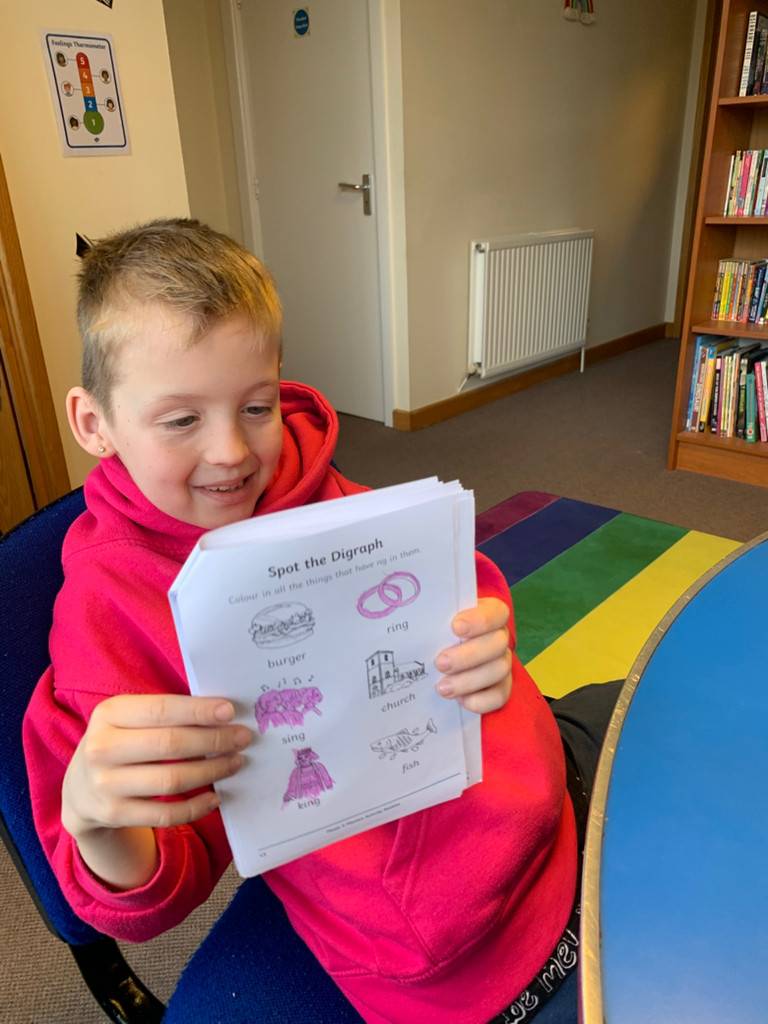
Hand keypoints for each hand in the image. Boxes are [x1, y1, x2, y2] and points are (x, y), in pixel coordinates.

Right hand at [62, 693, 251, 838]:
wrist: (79, 789)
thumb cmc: (120, 742)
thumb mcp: (129, 719)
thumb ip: (166, 713)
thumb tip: (223, 713)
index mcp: (109, 713)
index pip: (161, 710)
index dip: (198, 711)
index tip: (230, 711)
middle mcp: (102, 748)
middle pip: (170, 745)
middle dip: (214, 741)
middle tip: (243, 738)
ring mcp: (105, 785)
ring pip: (172, 780)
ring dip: (211, 771)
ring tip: (235, 763)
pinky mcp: (114, 815)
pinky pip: (165, 814)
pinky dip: (196, 807)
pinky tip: (216, 797)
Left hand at [434, 597, 511, 713]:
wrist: (443, 653)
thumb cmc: (439, 630)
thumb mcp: (437, 621)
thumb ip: (434, 621)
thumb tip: (412, 625)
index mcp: (490, 613)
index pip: (495, 613)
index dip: (479, 620)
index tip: (455, 627)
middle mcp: (499, 637)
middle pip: (497, 644)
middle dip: (468, 655)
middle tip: (440, 663)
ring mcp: (502, 662)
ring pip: (498, 670)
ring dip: (469, 680)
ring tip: (442, 688)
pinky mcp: (501, 686)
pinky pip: (500, 695)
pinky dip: (481, 700)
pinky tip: (460, 701)